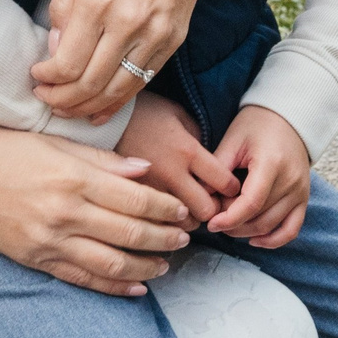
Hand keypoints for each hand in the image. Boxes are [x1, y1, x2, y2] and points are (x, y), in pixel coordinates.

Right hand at [0, 131, 195, 298]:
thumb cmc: (0, 151)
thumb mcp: (53, 141)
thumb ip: (102, 160)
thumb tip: (144, 170)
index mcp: (73, 176)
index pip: (135, 199)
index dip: (166, 208)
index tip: (182, 211)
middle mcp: (66, 212)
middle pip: (130, 233)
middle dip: (164, 238)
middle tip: (184, 239)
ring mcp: (51, 240)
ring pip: (112, 263)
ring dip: (146, 267)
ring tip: (165, 265)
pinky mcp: (37, 260)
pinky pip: (84, 279)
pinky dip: (114, 286)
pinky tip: (135, 288)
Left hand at [31, 0, 232, 122]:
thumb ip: (64, 8)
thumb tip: (55, 50)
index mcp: (97, 0)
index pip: (66, 63)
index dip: (47, 79)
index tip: (37, 77)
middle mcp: (127, 23)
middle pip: (89, 84)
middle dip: (61, 100)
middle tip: (46, 99)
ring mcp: (154, 35)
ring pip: (115, 91)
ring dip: (86, 108)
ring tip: (67, 109)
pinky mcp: (172, 42)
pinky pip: (140, 83)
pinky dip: (117, 102)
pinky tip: (98, 110)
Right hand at [114, 92, 241, 226]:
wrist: (105, 119)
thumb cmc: (145, 113)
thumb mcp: (177, 114)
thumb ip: (198, 138)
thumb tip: (209, 163)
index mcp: (186, 150)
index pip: (224, 181)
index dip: (232, 188)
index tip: (228, 187)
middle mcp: (171, 174)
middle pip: (206, 211)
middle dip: (210, 209)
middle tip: (205, 201)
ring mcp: (151, 190)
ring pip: (182, 224)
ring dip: (187, 219)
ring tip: (184, 208)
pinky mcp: (133, 200)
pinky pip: (157, 224)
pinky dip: (164, 223)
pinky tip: (164, 214)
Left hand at [205, 106, 311, 248]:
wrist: (287, 116)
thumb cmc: (256, 124)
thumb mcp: (233, 140)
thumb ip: (218, 168)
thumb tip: (200, 196)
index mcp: (272, 164)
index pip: (252, 202)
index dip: (230, 218)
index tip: (210, 223)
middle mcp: (290, 181)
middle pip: (260, 217)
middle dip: (233, 224)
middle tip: (214, 218)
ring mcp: (300, 192)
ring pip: (272, 226)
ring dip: (247, 232)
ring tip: (228, 224)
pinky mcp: (303, 199)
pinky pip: (292, 229)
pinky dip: (273, 240)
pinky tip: (253, 240)